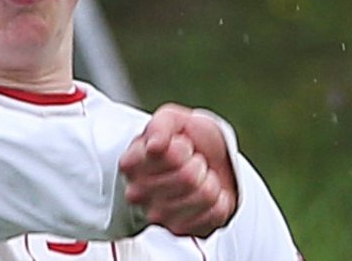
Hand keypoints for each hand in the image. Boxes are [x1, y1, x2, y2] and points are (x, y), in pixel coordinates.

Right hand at [118, 103, 237, 236]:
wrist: (205, 163)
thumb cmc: (186, 141)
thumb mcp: (173, 120)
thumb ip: (161, 125)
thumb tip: (154, 144)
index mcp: (131, 164)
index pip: (167, 154)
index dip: (183, 147)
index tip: (180, 145)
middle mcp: (138, 194)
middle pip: (188, 176)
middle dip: (198, 163)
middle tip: (192, 162)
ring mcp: (158, 216)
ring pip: (204, 195)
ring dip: (210, 182)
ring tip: (199, 179)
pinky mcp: (182, 231)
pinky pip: (216, 213)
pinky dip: (220, 201)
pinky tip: (206, 197)